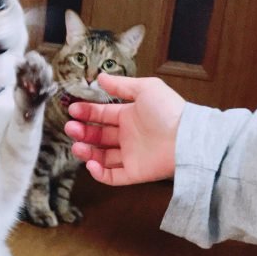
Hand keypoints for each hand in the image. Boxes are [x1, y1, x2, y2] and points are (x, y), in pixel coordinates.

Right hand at [64, 74, 184, 185]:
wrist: (185, 137)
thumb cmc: (169, 110)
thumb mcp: (145, 88)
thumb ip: (121, 85)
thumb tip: (101, 78)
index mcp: (130, 116)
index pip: (102, 115)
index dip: (87, 112)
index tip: (73, 110)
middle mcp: (129, 136)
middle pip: (99, 136)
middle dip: (83, 132)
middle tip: (71, 128)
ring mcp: (131, 155)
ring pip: (102, 157)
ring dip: (87, 152)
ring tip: (77, 146)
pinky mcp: (134, 173)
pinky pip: (113, 177)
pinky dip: (99, 174)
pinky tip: (91, 165)